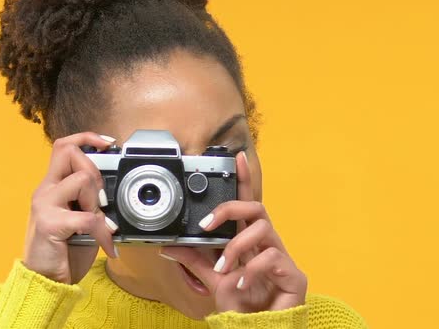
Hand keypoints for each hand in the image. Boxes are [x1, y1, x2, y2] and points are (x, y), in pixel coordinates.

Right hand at [23, 132, 118, 283]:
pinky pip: (87, 218)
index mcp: (52, 186)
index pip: (63, 146)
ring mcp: (45, 205)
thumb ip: (89, 201)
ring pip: (81, 179)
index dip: (87, 138)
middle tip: (100, 201)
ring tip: (98, 225)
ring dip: (98, 203)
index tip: (108, 143)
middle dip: (95, 171)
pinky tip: (107, 245)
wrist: (44, 282)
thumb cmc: (63, 252)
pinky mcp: (50, 223)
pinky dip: (103, 232)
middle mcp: (45, 191)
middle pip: (69, 152)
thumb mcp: (78, 219)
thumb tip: (112, 192)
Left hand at [160, 152, 306, 312]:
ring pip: (262, 229)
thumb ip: (194, 260)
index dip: (244, 180)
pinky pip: (272, 257)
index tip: (235, 158)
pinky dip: (251, 269)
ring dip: (236, 247)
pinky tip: (241, 283)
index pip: (247, 205)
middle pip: (257, 207)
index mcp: (249, 241)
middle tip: (208, 224)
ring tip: (225, 269)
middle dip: (231, 208)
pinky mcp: (294, 275)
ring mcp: (282, 258)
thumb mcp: (212, 278)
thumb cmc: (241, 305)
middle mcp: (266, 244)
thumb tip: (169, 246)